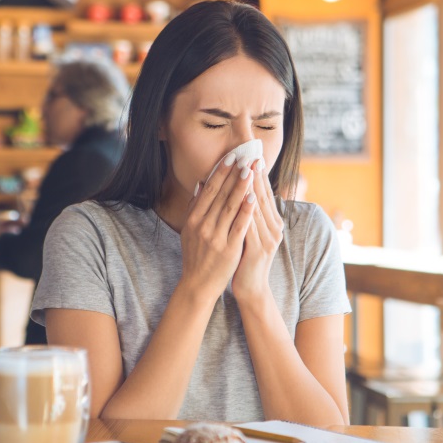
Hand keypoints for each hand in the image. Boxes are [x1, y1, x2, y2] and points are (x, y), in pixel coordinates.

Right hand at [180, 153, 255, 301]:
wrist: (198, 284)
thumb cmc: (196, 255)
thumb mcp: (189, 230)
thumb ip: (195, 207)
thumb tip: (201, 183)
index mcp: (193, 220)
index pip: (209, 191)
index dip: (220, 173)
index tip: (230, 157)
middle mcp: (203, 226)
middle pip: (220, 195)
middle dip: (233, 175)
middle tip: (244, 157)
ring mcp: (216, 237)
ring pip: (230, 207)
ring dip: (241, 187)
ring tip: (250, 171)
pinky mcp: (229, 249)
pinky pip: (240, 226)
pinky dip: (246, 210)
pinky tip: (253, 197)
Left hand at [232, 159, 283, 305]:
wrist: (251, 288)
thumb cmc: (246, 259)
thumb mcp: (248, 233)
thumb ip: (247, 214)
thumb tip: (242, 192)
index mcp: (272, 223)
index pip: (265, 194)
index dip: (259, 175)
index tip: (253, 156)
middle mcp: (274, 229)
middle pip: (263, 197)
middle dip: (256, 175)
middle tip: (251, 155)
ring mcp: (269, 239)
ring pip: (258, 208)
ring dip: (251, 188)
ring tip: (245, 170)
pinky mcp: (260, 249)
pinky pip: (251, 225)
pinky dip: (246, 210)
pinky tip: (242, 198)